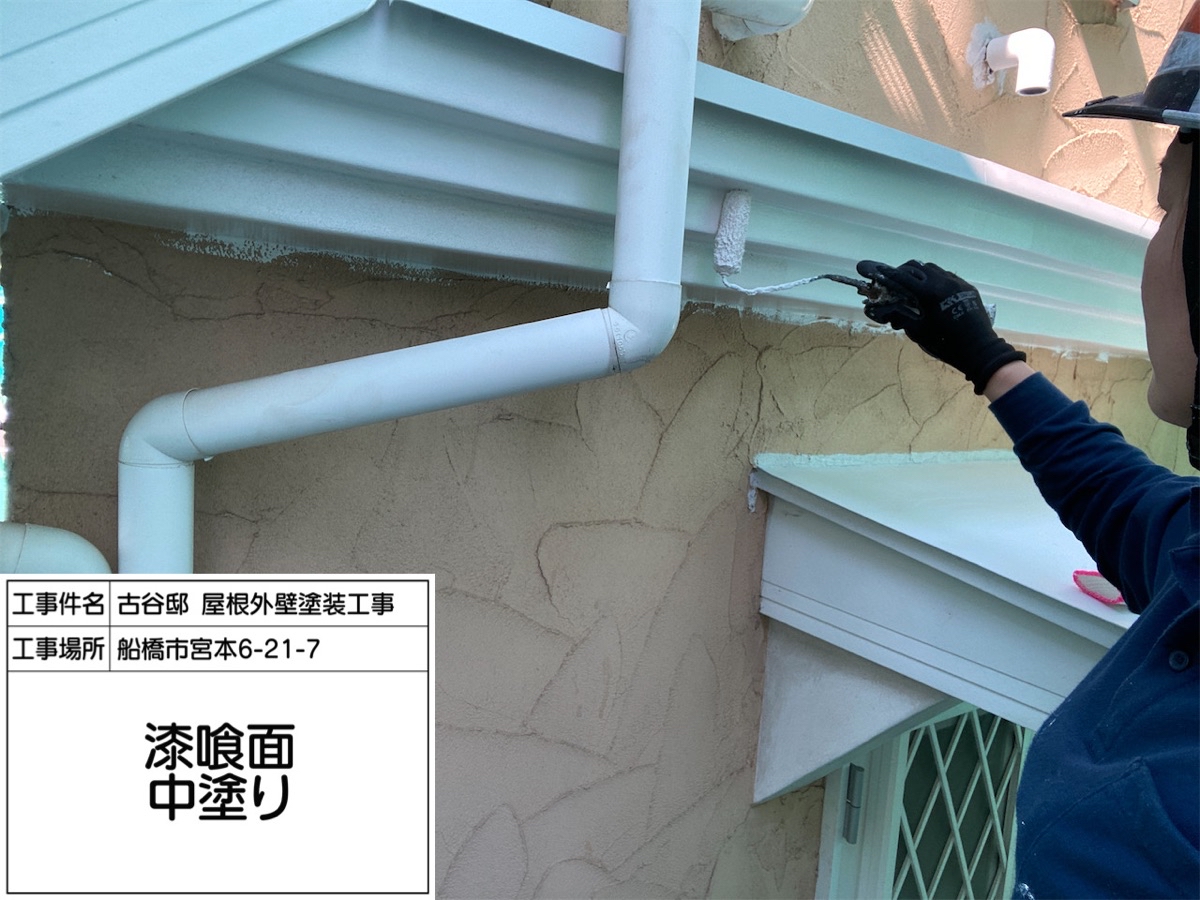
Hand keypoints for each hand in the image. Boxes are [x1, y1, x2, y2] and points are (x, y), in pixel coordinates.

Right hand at [856, 259, 1025, 393]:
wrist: (980, 350)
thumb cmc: (944, 344)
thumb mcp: (916, 331)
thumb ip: (896, 315)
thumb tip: (875, 309)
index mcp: (928, 292)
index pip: (899, 276)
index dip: (882, 273)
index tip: (867, 269)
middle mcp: (943, 281)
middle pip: (915, 267)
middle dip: (900, 273)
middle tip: (892, 285)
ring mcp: (957, 282)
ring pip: (931, 269)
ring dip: (918, 275)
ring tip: (912, 290)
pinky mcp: (967, 287)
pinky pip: (946, 276)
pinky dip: (934, 280)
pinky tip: (932, 295)